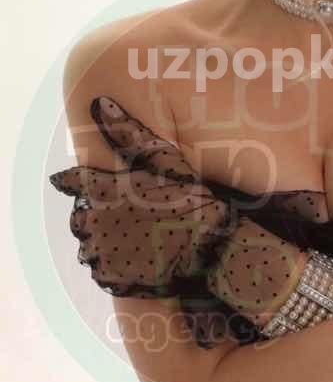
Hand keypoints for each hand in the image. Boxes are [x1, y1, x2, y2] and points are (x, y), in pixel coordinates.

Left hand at [49, 96, 235, 297]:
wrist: (212, 252)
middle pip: (82, 215)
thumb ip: (131, 135)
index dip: (73, 181)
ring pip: (89, 244)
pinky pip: (101, 268)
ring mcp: (101, 252)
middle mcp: (95, 221)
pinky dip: (114, 262)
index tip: (70, 180)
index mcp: (106, 190)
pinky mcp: (111, 277)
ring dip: (105, 239)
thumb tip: (100, 104)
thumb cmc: (193, 203)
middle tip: (128, 215)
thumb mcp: (168, 161)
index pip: (74, 181)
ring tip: (135, 237)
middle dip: (99, 213)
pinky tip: (137, 256)